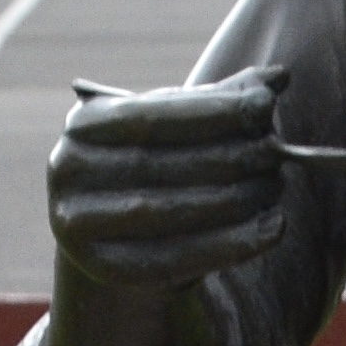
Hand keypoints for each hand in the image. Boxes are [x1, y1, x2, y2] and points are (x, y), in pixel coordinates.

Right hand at [50, 71, 290, 294]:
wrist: (116, 238)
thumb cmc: (153, 171)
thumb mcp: (179, 131)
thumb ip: (222, 103)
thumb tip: (278, 77)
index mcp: (84, 125)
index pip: (154, 114)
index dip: (213, 111)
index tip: (266, 106)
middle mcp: (68, 170)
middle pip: (160, 164)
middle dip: (227, 157)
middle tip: (276, 155)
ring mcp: (76, 222)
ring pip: (165, 212)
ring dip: (230, 202)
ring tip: (274, 190)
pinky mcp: (101, 268)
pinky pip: (172, 260)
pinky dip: (227, 246)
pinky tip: (268, 230)